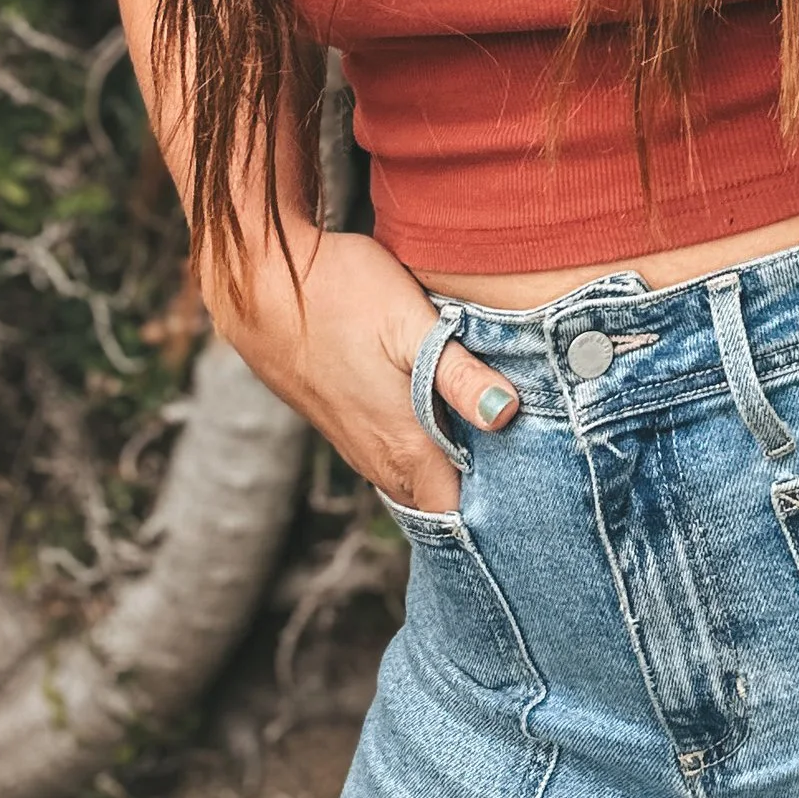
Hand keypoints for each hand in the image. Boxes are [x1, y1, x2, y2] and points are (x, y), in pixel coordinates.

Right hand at [207, 229, 523, 515]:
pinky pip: (397, 460)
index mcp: (403, 443)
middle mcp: (379, 457)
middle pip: (440, 502)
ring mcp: (358, 443)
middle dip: (484, 497)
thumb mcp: (410, 322)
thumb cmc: (340, 294)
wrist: (261, 285)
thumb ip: (458, 373)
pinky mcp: (347, 424)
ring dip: (455, 475)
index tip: (537, 500)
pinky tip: (450, 427)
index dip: (497, 512)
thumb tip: (507, 415)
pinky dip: (428, 456)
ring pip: (417, 482)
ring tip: (502, 456)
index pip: (457, 511)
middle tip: (533, 479)